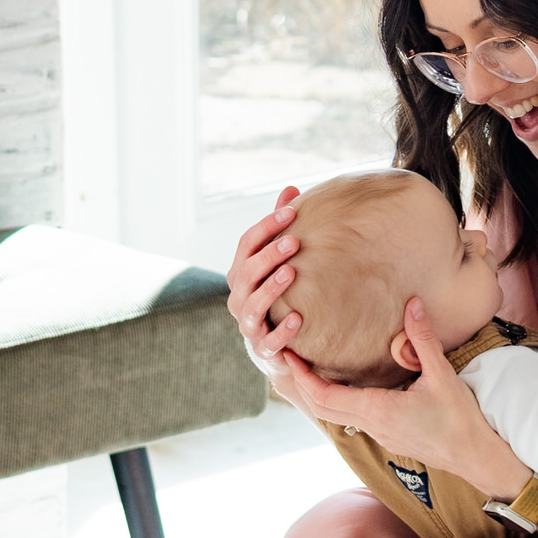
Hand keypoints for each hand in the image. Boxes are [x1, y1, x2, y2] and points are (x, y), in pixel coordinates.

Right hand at [227, 188, 304, 389]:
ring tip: (292, 272)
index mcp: (240, 273)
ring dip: (271, 288)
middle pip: (247, 272)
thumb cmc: (276, 291)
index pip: (246, 244)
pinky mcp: (263, 349)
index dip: (266, 226)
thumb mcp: (276, 259)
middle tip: (294, 240)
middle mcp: (238, 298)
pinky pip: (269, 341)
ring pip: (253, 306)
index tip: (291, 211)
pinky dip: (282, 331)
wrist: (276, 345)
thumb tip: (291, 188)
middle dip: (268, 255)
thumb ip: (281, 228)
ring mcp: (249, 325)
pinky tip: (299, 318)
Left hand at [282, 299, 524, 499]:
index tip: (288, 354)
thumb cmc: (461, 420)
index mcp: (378, 410)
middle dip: (300, 384)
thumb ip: (424, 340)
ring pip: (334, 416)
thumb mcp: (442, 376)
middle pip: (321, 408)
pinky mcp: (389, 436)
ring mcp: (379, 434)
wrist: (476, 457)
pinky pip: (351, 418)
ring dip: (318, 393)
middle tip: (288, 357)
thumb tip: (412, 304)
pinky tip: (342, 385)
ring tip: (308, 368)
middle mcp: (372, 425)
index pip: (324, 396)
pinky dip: (337, 401)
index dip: (302, 376)